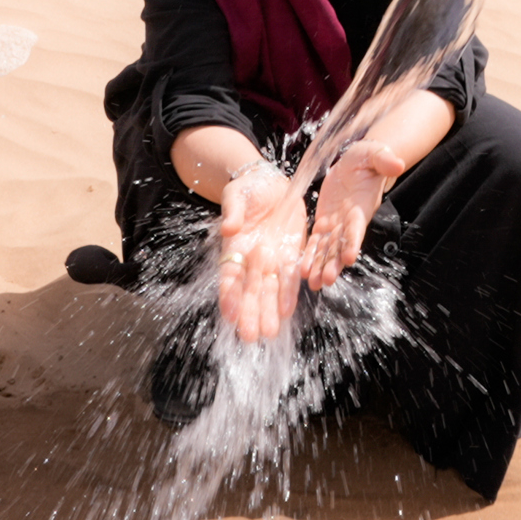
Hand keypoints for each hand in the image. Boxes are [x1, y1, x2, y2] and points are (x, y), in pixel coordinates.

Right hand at [217, 162, 305, 342]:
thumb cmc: (247, 189)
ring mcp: (271, 260)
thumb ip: (233, 212)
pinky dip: (289, 294)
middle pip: (249, 291)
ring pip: (269, 290)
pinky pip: (290, 278)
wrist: (271, 183)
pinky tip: (287, 311)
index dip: (229, 295)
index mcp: (233, 247)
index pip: (229, 276)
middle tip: (250, 336)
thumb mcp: (237, 195)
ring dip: (269, 311)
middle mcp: (251, 260)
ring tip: (270, 332)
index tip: (229, 314)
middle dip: (250, 313)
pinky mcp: (291, 254)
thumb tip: (229, 228)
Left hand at [302, 141, 405, 290]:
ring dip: (320, 265)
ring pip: (327, 248)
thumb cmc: (367, 158)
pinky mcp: (324, 221)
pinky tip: (302, 270)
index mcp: (361, 207)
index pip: (356, 227)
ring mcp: (337, 223)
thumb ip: (384, 160)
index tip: (348, 258)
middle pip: (341, 245)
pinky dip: (310, 254)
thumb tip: (399, 163)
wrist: (357, 163)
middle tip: (326, 280)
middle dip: (333, 263)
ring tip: (313, 284)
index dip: (352, 242)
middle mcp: (350, 220)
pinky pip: (316, 241)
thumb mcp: (374, 153)